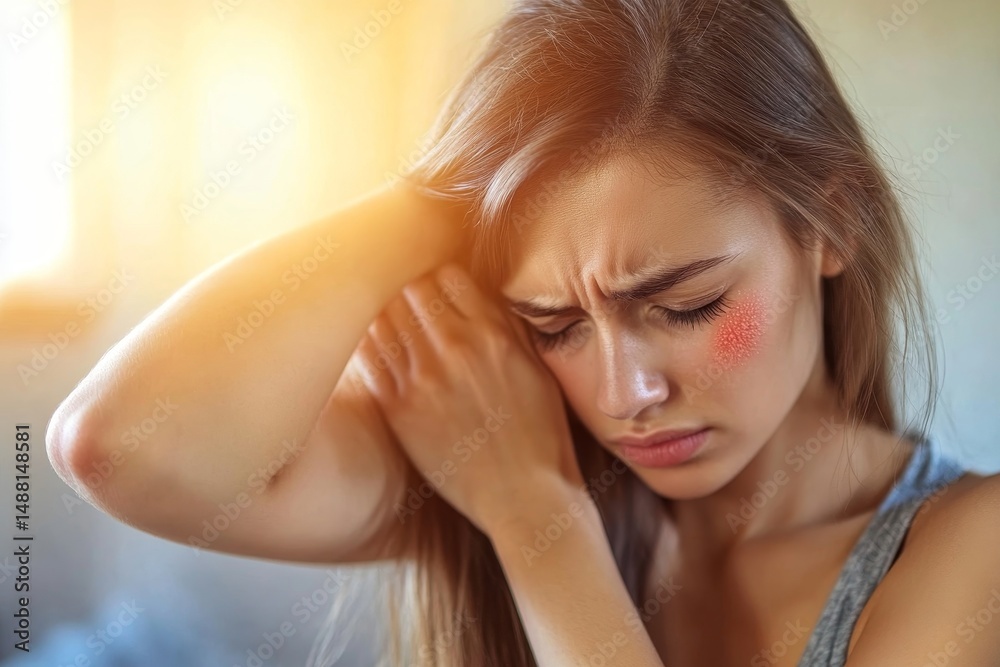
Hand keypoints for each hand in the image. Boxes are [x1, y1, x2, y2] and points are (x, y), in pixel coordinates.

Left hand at [355, 262, 583, 534]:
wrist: (524, 497)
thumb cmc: (539, 436)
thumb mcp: (537, 370)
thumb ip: (506, 329)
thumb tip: (480, 297)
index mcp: (493, 335)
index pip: (448, 275)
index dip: (443, 281)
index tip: (442, 293)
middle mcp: (455, 349)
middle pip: (412, 289)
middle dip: (413, 293)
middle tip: (416, 309)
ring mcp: (422, 379)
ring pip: (385, 318)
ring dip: (390, 316)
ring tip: (398, 329)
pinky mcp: (398, 409)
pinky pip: (370, 358)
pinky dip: (373, 346)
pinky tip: (383, 353)